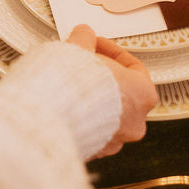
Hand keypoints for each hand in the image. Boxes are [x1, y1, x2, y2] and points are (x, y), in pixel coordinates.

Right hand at [66, 26, 157, 157]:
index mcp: (142, 95)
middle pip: (121, 91)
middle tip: (81, 62)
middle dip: (100, 75)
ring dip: (90, 97)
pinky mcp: (93, 152)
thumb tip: (83, 35)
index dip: (110, 50)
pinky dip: (79, 116)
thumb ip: (85, 39)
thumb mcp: (79, 48)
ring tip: (68, 82)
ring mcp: (114, 141)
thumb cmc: (70, 88)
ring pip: (106, 113)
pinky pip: (90, 129)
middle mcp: (134, 122)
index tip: (95, 44)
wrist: (45, 119)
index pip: (133, 66)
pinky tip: (64, 103)